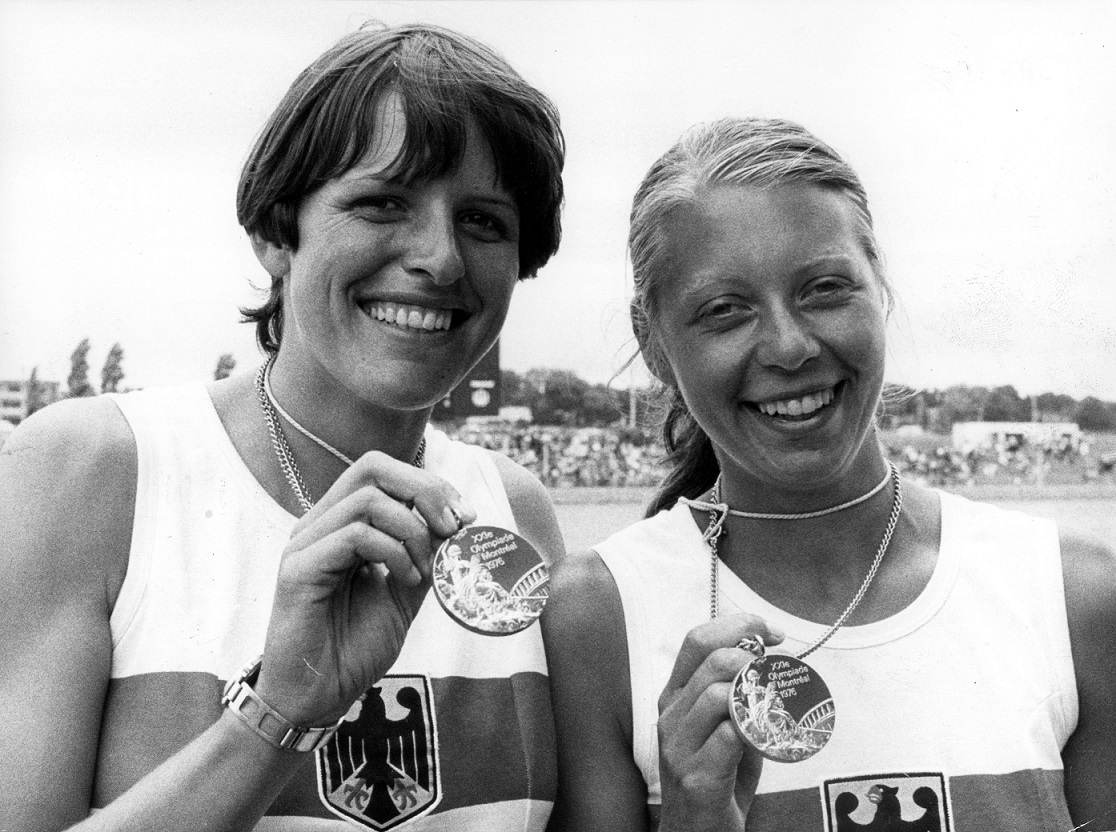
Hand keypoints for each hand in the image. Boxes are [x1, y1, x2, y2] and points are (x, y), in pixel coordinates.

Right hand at [253, 451, 475, 727]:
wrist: (316, 699)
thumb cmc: (354, 648)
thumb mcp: (405, 591)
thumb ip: (425, 553)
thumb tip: (458, 521)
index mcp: (340, 523)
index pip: (382, 471)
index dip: (430, 483)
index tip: (465, 517)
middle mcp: (319, 523)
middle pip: (372, 467)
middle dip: (425, 490)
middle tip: (454, 526)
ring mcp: (304, 543)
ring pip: (367, 499)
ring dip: (412, 531)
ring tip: (424, 572)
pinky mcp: (297, 568)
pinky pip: (354, 535)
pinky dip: (393, 552)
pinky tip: (406, 581)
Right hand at [656, 614, 784, 831]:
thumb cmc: (717, 776)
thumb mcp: (723, 724)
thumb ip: (737, 691)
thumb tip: (768, 656)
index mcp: (675, 695)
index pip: (699, 639)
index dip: (739, 625)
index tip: (771, 633)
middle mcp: (671, 715)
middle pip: (713, 660)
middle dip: (755, 659)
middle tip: (778, 675)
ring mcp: (679, 745)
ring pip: (719, 694)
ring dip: (756, 697)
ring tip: (772, 712)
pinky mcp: (696, 776)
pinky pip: (730, 737)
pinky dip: (753, 733)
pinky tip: (762, 742)